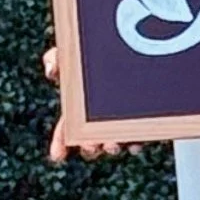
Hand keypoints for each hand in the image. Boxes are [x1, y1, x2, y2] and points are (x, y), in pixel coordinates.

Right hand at [42, 45, 135, 162]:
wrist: (139, 43)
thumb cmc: (100, 50)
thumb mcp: (75, 51)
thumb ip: (57, 56)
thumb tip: (52, 71)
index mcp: (80, 106)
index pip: (65, 130)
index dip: (60, 143)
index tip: (58, 156)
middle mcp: (101, 116)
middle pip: (91, 140)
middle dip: (89, 147)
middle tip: (91, 146)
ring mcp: (124, 118)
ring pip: (116, 141)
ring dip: (112, 146)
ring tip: (112, 145)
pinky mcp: (147, 117)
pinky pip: (142, 135)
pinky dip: (137, 141)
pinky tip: (136, 143)